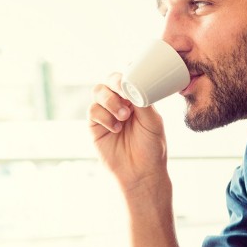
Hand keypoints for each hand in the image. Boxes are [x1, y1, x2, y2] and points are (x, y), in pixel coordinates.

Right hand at [87, 72, 169, 190]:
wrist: (141, 173)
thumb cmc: (151, 148)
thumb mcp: (153, 122)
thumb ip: (143, 102)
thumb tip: (134, 85)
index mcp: (135, 99)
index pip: (126, 78)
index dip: (125, 74)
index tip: (129, 76)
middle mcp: (119, 103)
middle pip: (108, 81)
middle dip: (115, 84)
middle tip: (123, 92)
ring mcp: (105, 114)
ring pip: (98, 93)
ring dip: (110, 101)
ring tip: (123, 117)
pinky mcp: (94, 126)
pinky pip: (92, 111)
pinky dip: (104, 117)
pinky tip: (115, 128)